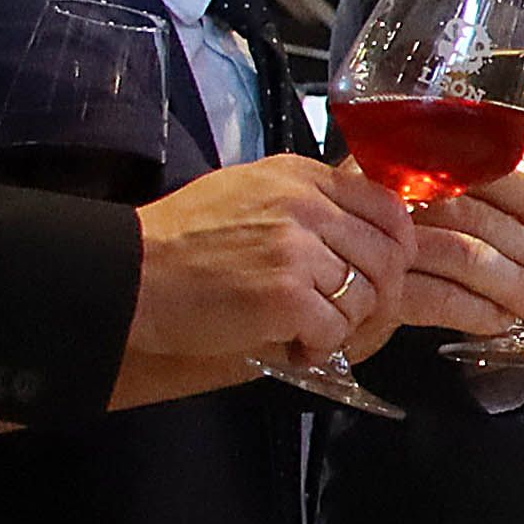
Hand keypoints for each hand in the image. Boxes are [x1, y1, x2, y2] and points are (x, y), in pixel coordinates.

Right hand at [124, 155, 411, 369]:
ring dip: (342, 323)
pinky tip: (290, 342)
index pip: (390, 208)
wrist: (129, 275)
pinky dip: (318, 346)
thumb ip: (308, 202)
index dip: (394, 248)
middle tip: (339, 312)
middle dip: (373, 295)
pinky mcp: (286, 296)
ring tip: (303, 327)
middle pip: (388, 258)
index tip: (377, 273)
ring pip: (367, 297)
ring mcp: (298, 250)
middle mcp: (306, 206)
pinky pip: (336, 330)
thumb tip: (364, 229)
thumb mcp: (250, 191)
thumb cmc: (181, 241)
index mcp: (302, 177)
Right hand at [370, 170, 523, 345]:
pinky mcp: (375, 288)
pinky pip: (439, 298)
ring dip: (513, 284)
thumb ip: (462, 206)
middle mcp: (392, 195)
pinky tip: (499, 320)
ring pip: (463, 255)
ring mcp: (380, 240)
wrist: (302, 280)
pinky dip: (477, 311)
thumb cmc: (363, 246)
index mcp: (408, 166)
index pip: (480, 171)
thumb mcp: (411, 211)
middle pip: (476, 216)